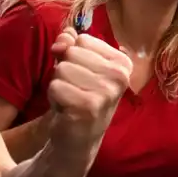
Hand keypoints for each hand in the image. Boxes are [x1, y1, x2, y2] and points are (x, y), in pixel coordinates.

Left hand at [44, 30, 132, 155]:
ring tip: (71, 100)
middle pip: (71, 53)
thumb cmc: (77, 97)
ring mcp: (106, 92)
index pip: (82, 40)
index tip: (82, 78)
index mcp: (122, 62)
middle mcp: (120, 76)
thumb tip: (64, 36)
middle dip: (65, 71)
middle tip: (75, 91)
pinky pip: (55, 86)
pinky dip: (55, 99)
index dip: (73, 58)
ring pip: (61, 69)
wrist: (77, 140)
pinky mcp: (89, 106)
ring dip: (59, 85)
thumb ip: (69, 44)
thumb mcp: (76, 65)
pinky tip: (67, 110)